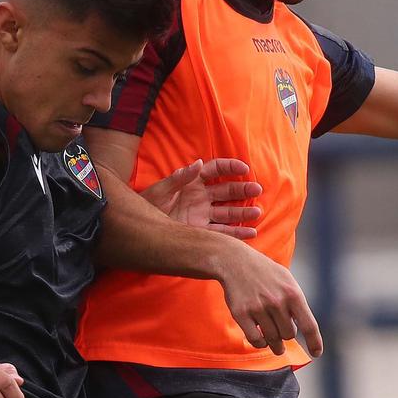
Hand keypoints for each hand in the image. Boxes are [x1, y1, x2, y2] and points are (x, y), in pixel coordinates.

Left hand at [139, 157, 263, 238]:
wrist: (140, 228)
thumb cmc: (148, 204)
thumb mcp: (161, 190)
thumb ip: (179, 178)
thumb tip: (198, 163)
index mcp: (192, 182)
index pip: (215, 170)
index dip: (230, 168)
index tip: (244, 169)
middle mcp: (201, 197)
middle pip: (226, 191)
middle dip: (242, 190)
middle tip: (257, 189)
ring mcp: (202, 215)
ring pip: (227, 212)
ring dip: (242, 212)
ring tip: (256, 213)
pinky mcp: (201, 231)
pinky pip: (222, 232)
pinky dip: (236, 233)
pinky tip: (250, 233)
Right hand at [215, 243, 321, 357]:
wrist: (236, 261)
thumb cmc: (265, 273)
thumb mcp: (287, 281)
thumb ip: (296, 303)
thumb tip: (302, 329)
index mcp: (293, 294)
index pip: (309, 325)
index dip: (314, 342)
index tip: (317, 353)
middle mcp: (277, 302)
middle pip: (289, 335)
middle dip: (286, 335)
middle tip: (282, 331)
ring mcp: (258, 308)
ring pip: (273, 339)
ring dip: (275, 344)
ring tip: (275, 343)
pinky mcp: (241, 314)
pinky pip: (256, 340)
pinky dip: (260, 343)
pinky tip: (261, 339)